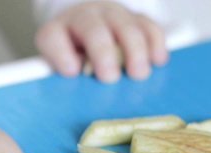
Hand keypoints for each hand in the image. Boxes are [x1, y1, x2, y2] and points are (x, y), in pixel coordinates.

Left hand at [36, 0, 167, 81]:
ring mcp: (110, 15)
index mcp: (57, 32)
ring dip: (135, 50)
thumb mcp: (61, 65)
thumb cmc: (72, 55)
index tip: (72, 71)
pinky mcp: (134, 18)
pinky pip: (148, 25)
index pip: (52, 38)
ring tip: (139, 74)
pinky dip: (155, 42)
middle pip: (93, 29)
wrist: (85, 26)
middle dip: (103, 52)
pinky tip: (158, 60)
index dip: (61, 54)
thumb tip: (83, 78)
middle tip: (110, 77)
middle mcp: (83, 18)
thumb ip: (67, 72)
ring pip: (125, 25)